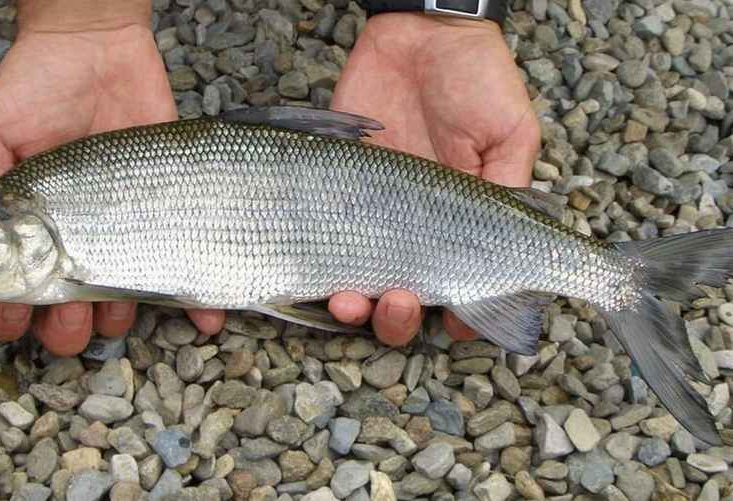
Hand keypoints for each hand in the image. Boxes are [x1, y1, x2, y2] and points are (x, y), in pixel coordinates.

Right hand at [0, 5, 223, 355]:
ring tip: (115, 312)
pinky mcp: (170, 214)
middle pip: (68, 308)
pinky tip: (205, 319)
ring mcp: (125, 231)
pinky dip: (199, 301)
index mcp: (28, 229)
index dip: (6, 314)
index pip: (14, 288)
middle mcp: (77, 238)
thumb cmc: (37, 84)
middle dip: (65, 329)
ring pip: (123, 301)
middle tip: (67, 317)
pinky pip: (185, 268)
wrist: (99, 44)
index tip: (10, 325)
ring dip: (120, 320)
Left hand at [328, 14, 540, 345]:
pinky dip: (319, 272)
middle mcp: (413, 227)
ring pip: (358, 283)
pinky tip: (324, 282)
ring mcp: (369, 213)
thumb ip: (510, 190)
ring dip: (357, 307)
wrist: (418, 32)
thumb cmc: (475, 78)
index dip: (459, 316)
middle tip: (402, 304)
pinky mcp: (331, 190)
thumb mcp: (510, 134)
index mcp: (459, 223)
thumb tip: (523, 255)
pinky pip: (320, 242)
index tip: (456, 324)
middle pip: (404, 298)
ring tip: (353, 301)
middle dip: (400, 319)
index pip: (458, 286)